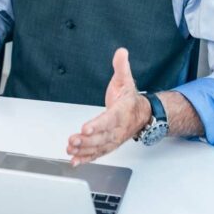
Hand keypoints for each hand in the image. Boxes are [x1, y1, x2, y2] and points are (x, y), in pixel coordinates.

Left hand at [66, 48, 151, 165]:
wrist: (142, 115)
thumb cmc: (130, 99)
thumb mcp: (126, 80)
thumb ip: (121, 66)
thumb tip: (121, 52)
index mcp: (122, 112)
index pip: (109, 119)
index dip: (98, 125)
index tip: (85, 128)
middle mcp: (118, 128)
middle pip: (102, 136)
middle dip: (86, 141)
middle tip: (72, 141)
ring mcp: (114, 138)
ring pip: (99, 147)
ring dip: (84, 151)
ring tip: (71, 150)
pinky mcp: (109, 144)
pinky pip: (98, 153)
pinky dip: (86, 159)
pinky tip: (75, 161)